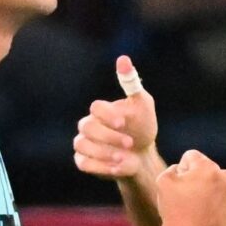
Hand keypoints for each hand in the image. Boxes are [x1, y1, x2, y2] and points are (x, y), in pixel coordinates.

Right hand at [72, 55, 158, 181]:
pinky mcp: (84, 162)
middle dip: (109, 137)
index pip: (96, 108)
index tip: (123, 123)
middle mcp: (88, 126)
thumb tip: (123, 59)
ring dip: (104, 153)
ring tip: (124, 158)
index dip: (108, 115)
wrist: (142, 155)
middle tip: (130, 143)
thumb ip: (132, 83)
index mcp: (100, 111)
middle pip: (87, 128)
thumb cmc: (141, 127)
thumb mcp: (142, 104)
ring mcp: (83, 144)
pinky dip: (101, 167)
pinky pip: (85, 163)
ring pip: (83, 146)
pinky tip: (118, 167)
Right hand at [147, 150, 225, 225]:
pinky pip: (220, 193)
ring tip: (195, 206)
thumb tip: (185, 169)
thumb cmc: (174, 210)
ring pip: (213, 180)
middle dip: (195, 177)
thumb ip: (174, 167)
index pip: (190, 156)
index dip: (180, 170)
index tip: (178, 186)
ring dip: (205, 187)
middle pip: (204, 167)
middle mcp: (224, 175)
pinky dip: (212, 198)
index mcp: (207, 167)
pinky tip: (203, 212)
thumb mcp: (163, 180)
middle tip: (186, 198)